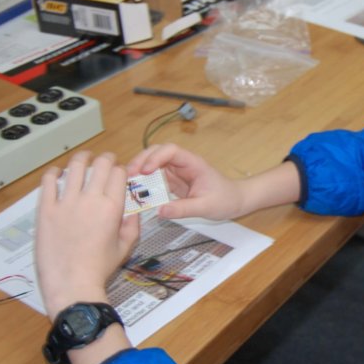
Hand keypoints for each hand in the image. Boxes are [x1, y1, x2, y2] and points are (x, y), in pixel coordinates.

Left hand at [35, 152, 139, 320]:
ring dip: (81, 159)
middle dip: (106, 158)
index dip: (121, 170)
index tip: (118, 173)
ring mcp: (66, 203)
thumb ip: (132, 225)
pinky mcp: (46, 209)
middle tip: (105, 159)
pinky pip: (48, 182)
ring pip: (75, 167)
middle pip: (100, 165)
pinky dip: (53, 173)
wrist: (72, 283)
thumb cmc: (99, 268)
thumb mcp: (125, 247)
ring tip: (83, 158)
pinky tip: (57, 172)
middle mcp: (90, 200)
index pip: (119, 174)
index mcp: (112, 207)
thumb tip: (133, 211)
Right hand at [129, 143, 301, 221]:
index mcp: (193, 163)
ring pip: (153, 164)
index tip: (145, 171)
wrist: (236, 201)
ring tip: (127, 184)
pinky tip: (136, 192)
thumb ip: (183, 209)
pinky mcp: (173, 182)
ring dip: (139, 172)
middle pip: (157, 153)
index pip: (171, 151)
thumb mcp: (206, 207)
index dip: (155, 157)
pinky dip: (144, 184)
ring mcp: (177, 173)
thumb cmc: (226, 199)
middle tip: (128, 176)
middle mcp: (182, 165)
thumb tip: (160, 211)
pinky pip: (155, 179)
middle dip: (141, 161)